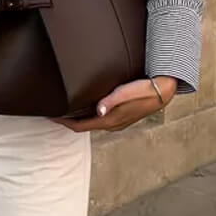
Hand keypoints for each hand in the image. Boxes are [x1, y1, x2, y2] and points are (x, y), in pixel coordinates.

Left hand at [54, 76, 176, 131]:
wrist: (164, 91)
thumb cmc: (145, 89)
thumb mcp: (126, 92)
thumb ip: (111, 101)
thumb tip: (99, 110)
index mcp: (110, 120)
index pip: (80, 126)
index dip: (64, 123)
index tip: (51, 117)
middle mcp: (112, 124)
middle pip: (84, 126)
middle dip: (68, 121)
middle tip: (55, 112)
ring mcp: (117, 122)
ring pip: (92, 123)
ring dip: (79, 118)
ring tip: (66, 109)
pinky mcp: (122, 117)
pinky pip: (100, 119)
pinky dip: (89, 116)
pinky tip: (86, 107)